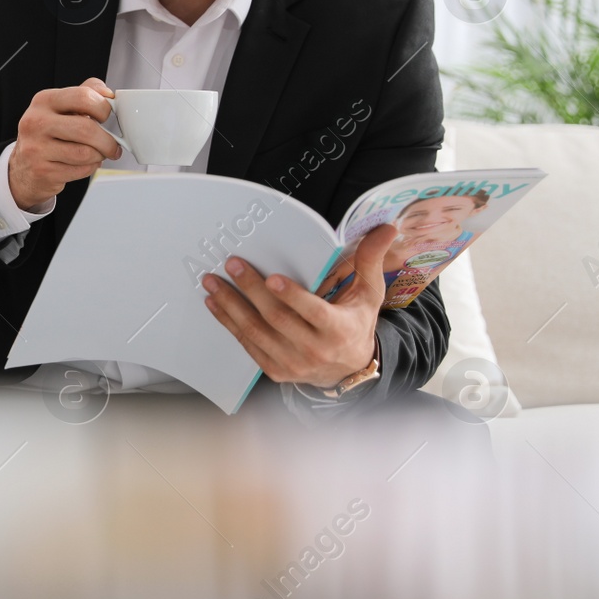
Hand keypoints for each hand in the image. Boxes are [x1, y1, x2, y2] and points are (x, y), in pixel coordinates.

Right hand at [8, 77, 121, 209]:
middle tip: (112, 145)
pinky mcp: (42, 171)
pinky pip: (80, 170)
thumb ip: (85, 94)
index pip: (83, 96)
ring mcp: (36, 148)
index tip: (107, 116)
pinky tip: (83, 164)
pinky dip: (89, 168)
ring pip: (85, 153)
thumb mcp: (61, 108)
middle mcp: (36, 122)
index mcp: (44, 101)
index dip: (103, 108)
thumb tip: (108, 94)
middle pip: (86, 128)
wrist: (23, 167)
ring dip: (99, 156)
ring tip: (97, 154)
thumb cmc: (48, 135)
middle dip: (107, 140)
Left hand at [199, 222, 396, 388]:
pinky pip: (247, 345)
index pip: (314, 313)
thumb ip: (370, 261)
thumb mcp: (369, 294)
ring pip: (256, 332)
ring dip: (231, 306)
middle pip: (277, 318)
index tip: (272, 279)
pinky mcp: (275, 370)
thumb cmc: (356, 324)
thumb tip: (386, 228)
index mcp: (339, 330)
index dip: (293, 297)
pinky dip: (229, 323)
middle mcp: (314, 350)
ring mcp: (292, 363)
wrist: (348, 370)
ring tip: (212, 283)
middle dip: (251, 290)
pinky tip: (215, 304)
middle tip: (232, 265)